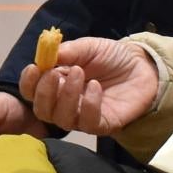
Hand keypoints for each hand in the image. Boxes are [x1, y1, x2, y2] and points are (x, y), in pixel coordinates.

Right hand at [20, 37, 159, 139]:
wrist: (143, 66)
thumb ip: (69, 50)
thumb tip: (48, 55)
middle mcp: (65, 103)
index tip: (35, 68)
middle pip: (42, 109)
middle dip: (45, 92)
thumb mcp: (90, 46)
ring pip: (62, 119)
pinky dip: (89, 105)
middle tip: (56, 73)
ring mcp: (83, 116)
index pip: (31, 90)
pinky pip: (88, 123)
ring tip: (81, 74)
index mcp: (56, 83)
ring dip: (67, 97)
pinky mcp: (102, 125)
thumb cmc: (112, 57)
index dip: (28, 82)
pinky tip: (96, 87)